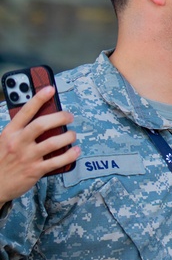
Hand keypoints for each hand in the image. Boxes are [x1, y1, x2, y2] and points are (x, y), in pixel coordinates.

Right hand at [0, 86, 79, 203]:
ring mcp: (27, 157)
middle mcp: (18, 143)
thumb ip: (20, 130)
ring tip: (72, 134)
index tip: (50, 89)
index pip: (25, 111)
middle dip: (60, 117)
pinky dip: (70, 155)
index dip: (38, 98)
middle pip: (42, 124)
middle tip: (69, 116)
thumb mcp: (4, 141)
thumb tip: (43, 118)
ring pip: (53, 142)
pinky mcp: (35, 170)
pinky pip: (57, 161)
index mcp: (9, 132)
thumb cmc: (2, 160)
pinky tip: (76, 151)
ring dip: (68, 136)